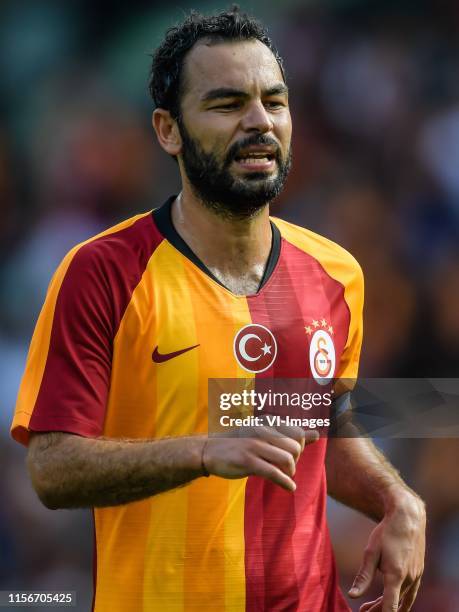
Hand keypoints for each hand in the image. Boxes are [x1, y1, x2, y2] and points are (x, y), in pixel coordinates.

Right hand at [203, 424, 318, 490]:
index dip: (299, 447)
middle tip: (285, 467)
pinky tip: (289, 488)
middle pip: (295, 448)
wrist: (209, 451)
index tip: (290, 455)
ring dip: (290, 473)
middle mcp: (262, 431)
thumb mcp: (264, 434)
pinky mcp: (248, 462)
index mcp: (267, 423)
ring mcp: (255, 446)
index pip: (297, 433)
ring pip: (287, 460)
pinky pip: (274, 473)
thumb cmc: (240, 443)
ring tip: (285, 476)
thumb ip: (291, 434)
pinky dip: (286, 483)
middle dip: (295, 461)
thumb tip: (317, 434)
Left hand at [349, 490, 425, 611]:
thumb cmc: (386, 533)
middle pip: (395, 604)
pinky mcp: (418, 571)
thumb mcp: (371, 552)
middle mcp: (409, 578)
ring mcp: (416, 576)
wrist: (407, 517)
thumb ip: (363, 576)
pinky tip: (390, 598)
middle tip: (362, 610)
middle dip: (378, 610)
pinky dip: (399, 598)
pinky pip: (410, 592)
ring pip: (403, 600)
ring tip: (370, 607)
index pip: (390, 605)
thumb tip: (353, 595)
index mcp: (396, 575)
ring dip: (388, 605)